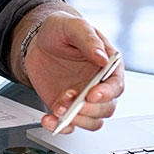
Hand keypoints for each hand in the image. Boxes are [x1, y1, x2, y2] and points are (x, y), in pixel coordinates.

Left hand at [23, 12, 123, 133]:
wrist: (37, 41)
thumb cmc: (60, 31)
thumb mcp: (72, 26)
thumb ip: (88, 39)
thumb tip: (102, 57)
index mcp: (107, 65)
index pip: (116, 85)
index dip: (107, 93)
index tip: (92, 95)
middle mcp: (99, 85)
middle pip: (106, 108)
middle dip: (89, 109)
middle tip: (70, 101)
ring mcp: (84, 98)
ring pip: (92, 121)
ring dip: (76, 119)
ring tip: (58, 108)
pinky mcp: (68, 107)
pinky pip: (70, 125)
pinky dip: (61, 127)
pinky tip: (49, 119)